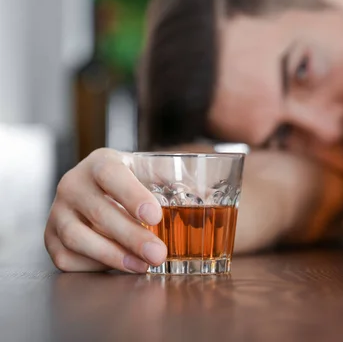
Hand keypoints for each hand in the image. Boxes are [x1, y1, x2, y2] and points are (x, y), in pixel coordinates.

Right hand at [45, 148, 166, 272]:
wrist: (96, 189)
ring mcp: (58, 212)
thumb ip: (174, 180)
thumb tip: (206, 194)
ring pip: (78, 238)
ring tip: (143, 265)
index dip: (132, 195)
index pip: (111, 174)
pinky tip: (122, 265)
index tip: (156, 216)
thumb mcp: (149, 171)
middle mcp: (73, 184)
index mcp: (100, 163)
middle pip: (99, 212)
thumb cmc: (131, 182)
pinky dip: (96, 266)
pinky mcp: (51, 238)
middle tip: (158, 253)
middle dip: (131, 236)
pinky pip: (68, 258)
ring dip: (113, 255)